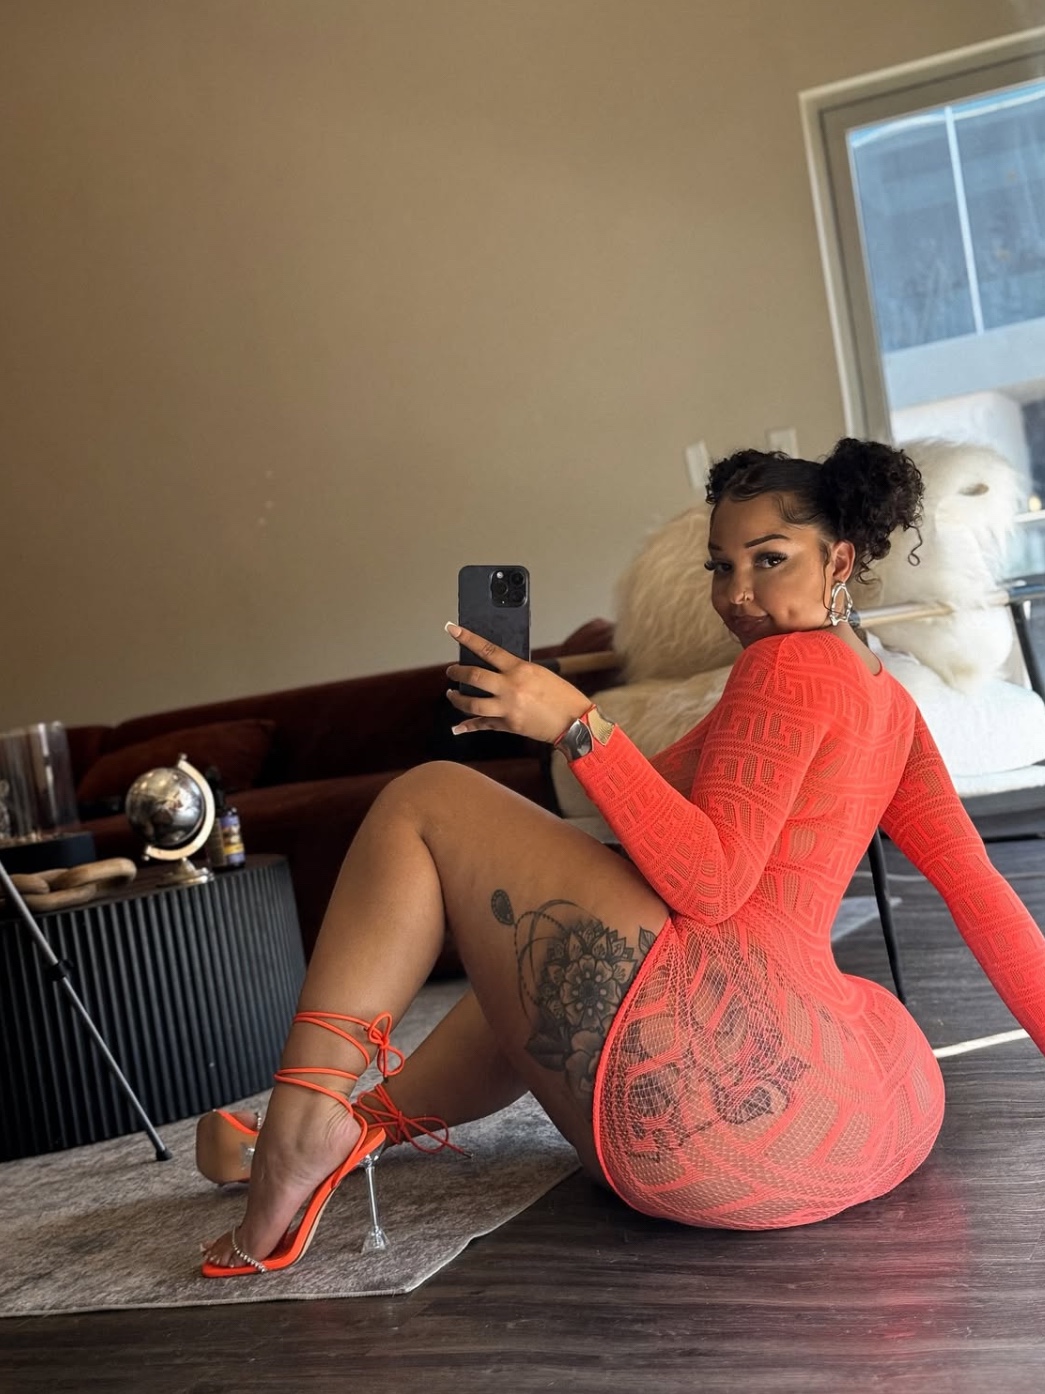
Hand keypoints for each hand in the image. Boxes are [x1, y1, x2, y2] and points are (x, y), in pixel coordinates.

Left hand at [444, 622, 592, 743]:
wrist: (575, 722)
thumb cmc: (562, 696)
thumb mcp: (540, 674)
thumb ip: (517, 671)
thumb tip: (496, 670)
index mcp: (520, 669)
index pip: (488, 649)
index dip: (467, 638)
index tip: (452, 630)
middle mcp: (510, 687)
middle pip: (473, 676)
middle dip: (456, 672)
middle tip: (451, 671)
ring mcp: (507, 708)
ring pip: (471, 704)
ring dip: (457, 698)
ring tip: (452, 694)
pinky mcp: (508, 725)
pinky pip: (482, 725)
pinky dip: (467, 726)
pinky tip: (457, 727)